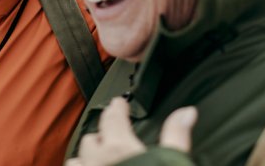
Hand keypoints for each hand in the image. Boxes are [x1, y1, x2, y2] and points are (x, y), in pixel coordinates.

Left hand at [66, 97, 197, 165]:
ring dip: (85, 158)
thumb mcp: (171, 162)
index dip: (117, 108)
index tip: (119, 104)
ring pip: (76, 160)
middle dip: (100, 136)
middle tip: (109, 136)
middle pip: (91, 139)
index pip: (113, 118)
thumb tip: (187, 112)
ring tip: (95, 159)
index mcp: (119, 148)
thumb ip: (176, 136)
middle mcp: (96, 160)